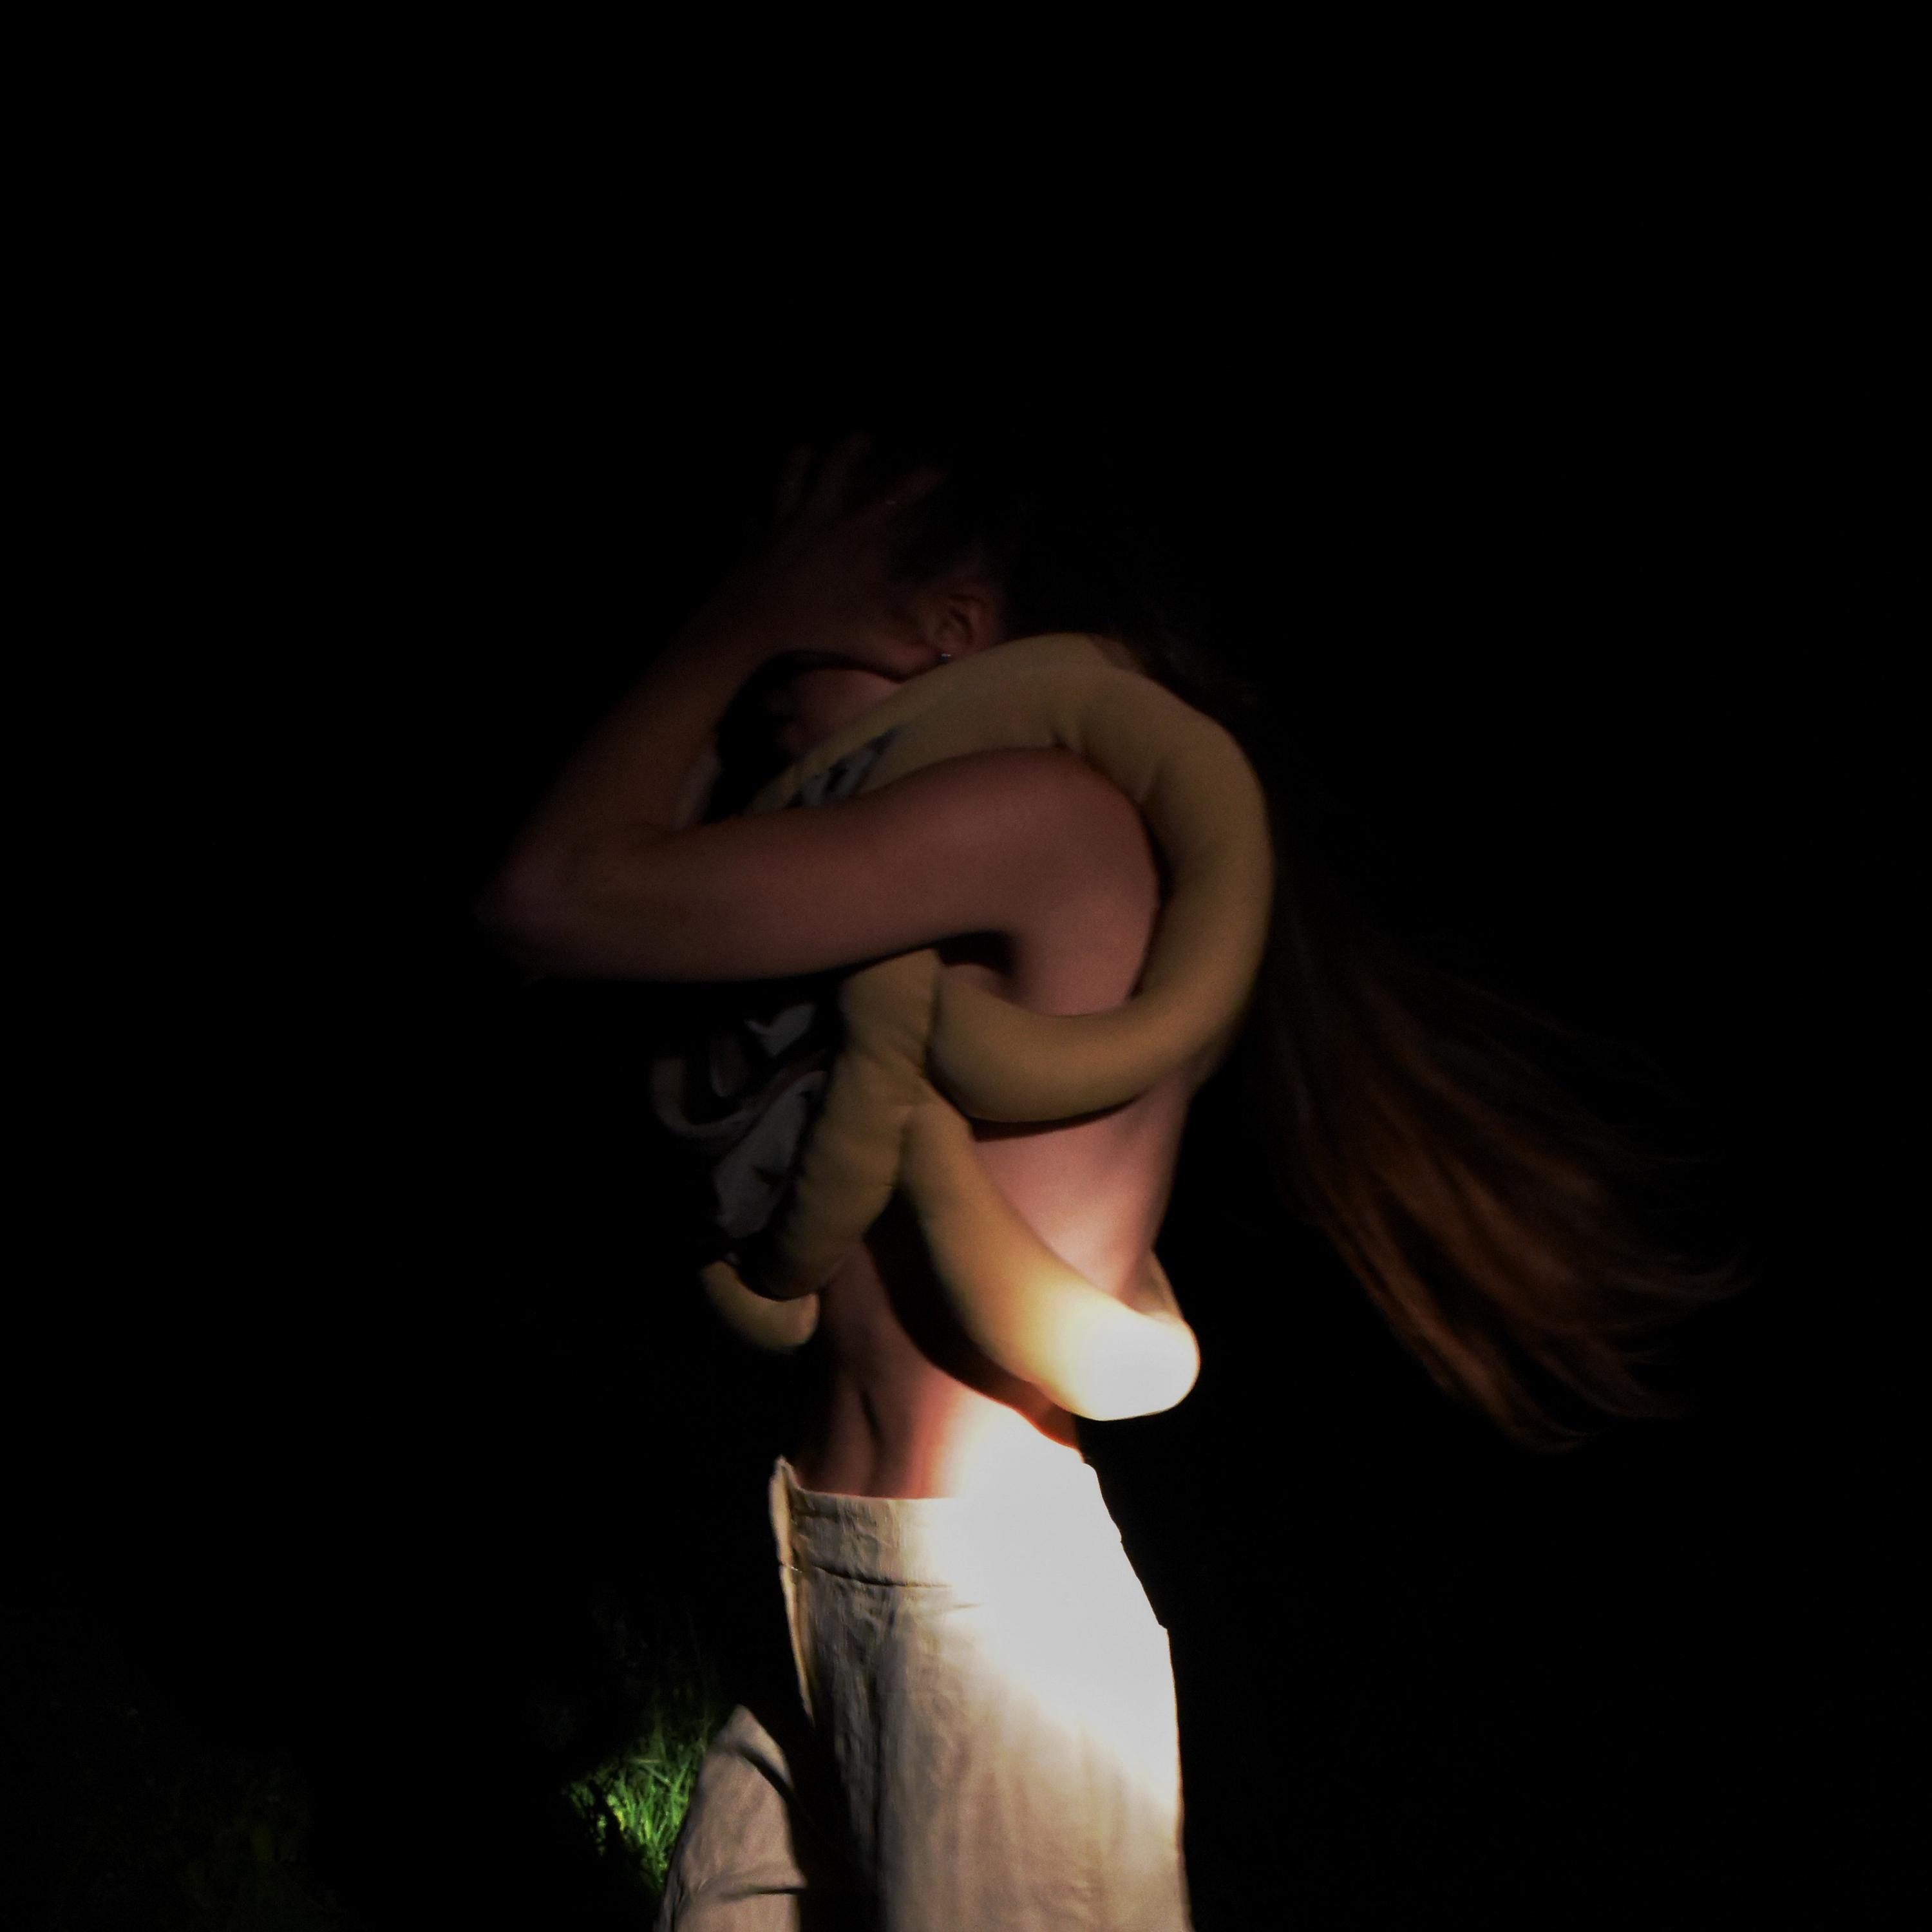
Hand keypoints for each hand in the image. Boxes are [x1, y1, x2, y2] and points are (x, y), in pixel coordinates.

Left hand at [697, 434, 948, 679]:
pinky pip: (758, 518)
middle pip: (835, 468)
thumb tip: (942, 663)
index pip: (892, 500)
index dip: (917, 482)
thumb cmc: (806, 630)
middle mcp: (817, 519)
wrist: (744, 625)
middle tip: (863, 439)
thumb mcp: (864, 644)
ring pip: (792, 478)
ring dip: (800, 461)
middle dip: (851, 449)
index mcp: (849, 538)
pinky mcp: (756, 539)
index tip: (936, 471)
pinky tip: (755, 513)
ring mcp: (783, 524)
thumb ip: (906, 656)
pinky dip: (759, 515)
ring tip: (806, 449)